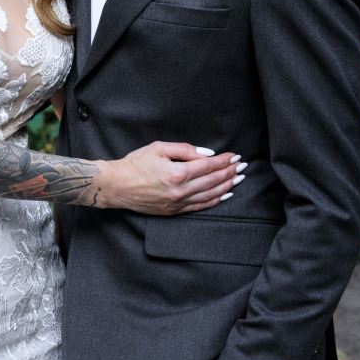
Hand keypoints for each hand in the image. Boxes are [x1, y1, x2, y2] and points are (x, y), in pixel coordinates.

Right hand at [97, 143, 244, 214]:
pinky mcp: (173, 211)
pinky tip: (224, 194)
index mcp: (177, 173)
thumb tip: (206, 154)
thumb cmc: (135, 164)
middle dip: (230, 172)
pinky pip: (199, 207)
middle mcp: (180, 191)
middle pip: (212, 181)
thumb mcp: (159, 147)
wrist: (116, 185)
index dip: (224, 160)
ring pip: (209, 195)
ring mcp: (177, 203)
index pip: (208, 165)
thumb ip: (185, 149)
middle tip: (242, 166)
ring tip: (238, 179)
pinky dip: (214, 200)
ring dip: (226, 186)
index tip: (234, 156)